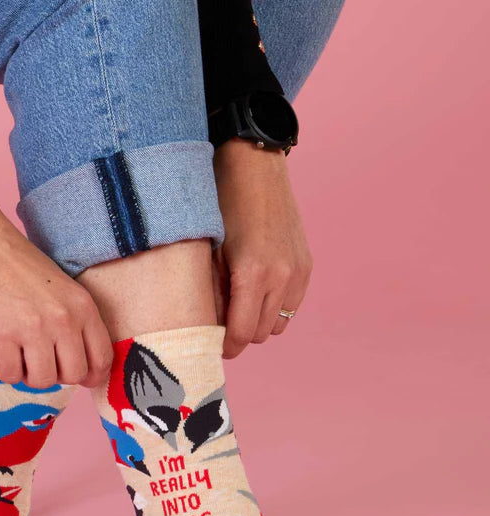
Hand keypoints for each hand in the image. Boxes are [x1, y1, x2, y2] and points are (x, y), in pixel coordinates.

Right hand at [0, 171, 112, 387]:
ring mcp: (33, 330)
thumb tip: (80, 366)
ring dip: (30, 375)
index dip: (92, 375)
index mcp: (83, 306)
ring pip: (43, 381)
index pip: (102, 357)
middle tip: (41, 361)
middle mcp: (63, 320)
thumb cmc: (18, 265)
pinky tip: (2, 352)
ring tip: (20, 355)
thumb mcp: (62, 289)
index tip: (81, 378)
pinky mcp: (1, 337)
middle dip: (57, 375)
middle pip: (73, 375)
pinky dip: (6, 371)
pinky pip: (11, 376)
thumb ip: (75, 322)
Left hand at [212, 139, 312, 357]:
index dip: (226, 346)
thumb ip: (211, 293)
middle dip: (241, 334)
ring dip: (259, 321)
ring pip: (279, 323)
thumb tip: (209, 328)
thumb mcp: (208, 252)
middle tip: (222, 325)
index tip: (214, 347)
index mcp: (252, 274)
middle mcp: (280, 276)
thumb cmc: (221, 205)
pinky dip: (275, 306)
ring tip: (240, 305)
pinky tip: (258, 291)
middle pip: (260, 333)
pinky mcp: (306, 264)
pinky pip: (292, 304)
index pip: (241, 334)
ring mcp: (297, 271)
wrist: (255, 168)